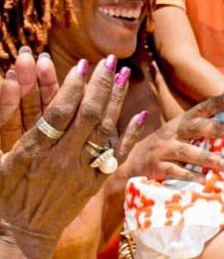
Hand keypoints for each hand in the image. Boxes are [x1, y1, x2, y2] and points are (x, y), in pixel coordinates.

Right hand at [0, 57, 145, 256]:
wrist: (20, 232)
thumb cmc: (2, 191)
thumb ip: (3, 117)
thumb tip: (7, 78)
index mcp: (34, 151)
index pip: (60, 111)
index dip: (72, 86)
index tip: (82, 65)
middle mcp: (62, 159)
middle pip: (89, 115)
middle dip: (100, 84)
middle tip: (110, 60)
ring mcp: (82, 171)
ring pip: (106, 129)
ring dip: (116, 99)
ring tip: (125, 74)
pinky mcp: (95, 181)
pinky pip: (117, 155)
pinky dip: (130, 134)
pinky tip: (140, 114)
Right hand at [121, 93, 223, 182]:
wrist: (131, 165)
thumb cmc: (165, 148)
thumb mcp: (178, 134)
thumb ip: (199, 129)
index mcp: (180, 123)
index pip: (199, 110)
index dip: (215, 103)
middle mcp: (172, 133)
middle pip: (195, 128)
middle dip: (216, 128)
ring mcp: (163, 150)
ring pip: (187, 151)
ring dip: (208, 158)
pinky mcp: (156, 167)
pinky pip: (175, 171)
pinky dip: (189, 175)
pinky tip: (204, 180)